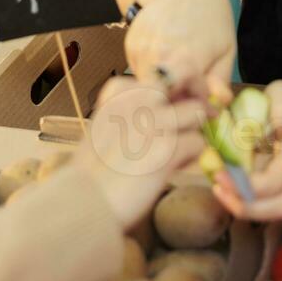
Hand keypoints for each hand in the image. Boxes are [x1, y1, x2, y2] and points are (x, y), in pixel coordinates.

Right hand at [75, 76, 205, 230]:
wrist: (82, 206)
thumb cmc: (93, 174)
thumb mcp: (107, 128)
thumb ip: (136, 113)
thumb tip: (172, 107)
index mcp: (120, 92)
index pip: (164, 74)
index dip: (179, 87)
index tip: (181, 103)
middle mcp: (138, 99)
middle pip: (187, 80)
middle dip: (194, 100)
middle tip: (195, 121)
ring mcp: (154, 121)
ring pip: (197, 111)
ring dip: (193, 130)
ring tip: (180, 152)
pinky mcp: (168, 148)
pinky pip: (198, 142)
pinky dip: (192, 156)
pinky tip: (175, 168)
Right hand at [124, 0, 235, 104]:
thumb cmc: (211, 17)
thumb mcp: (226, 49)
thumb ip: (220, 79)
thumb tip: (221, 102)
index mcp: (187, 60)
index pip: (180, 104)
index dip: (191, 106)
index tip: (202, 100)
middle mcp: (159, 57)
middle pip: (160, 98)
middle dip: (174, 100)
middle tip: (189, 88)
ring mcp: (141, 50)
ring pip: (146, 86)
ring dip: (162, 85)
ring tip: (179, 69)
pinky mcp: (130, 45)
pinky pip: (137, 71)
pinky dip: (151, 72)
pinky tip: (165, 57)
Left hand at [213, 80, 281, 220]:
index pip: (275, 181)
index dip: (244, 185)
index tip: (219, 174)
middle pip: (280, 206)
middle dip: (244, 205)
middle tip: (217, 188)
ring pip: (280, 210)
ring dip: (248, 208)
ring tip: (222, 193)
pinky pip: (278, 204)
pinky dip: (255, 204)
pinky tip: (234, 191)